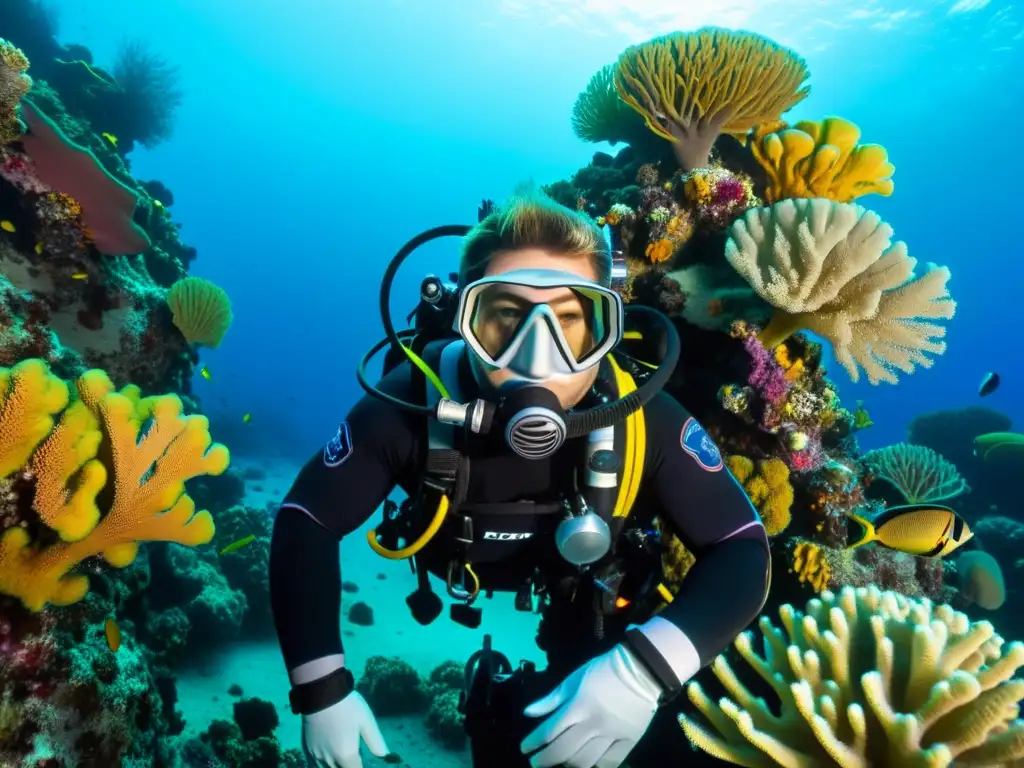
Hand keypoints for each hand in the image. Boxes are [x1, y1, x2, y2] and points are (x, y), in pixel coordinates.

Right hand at [302, 691, 388, 767]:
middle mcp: (329, 760)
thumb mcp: (366, 721)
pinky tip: (329, 758)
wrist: (322, 693)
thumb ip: (376, 742)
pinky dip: (323, 765)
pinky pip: (314, 765)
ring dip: (336, 766)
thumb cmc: (347, 706)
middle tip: (355, 758)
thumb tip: (386, 755)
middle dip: (349, 766)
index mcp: (346, 755)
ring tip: (342, 755)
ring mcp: (316, 756)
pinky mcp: (307, 750)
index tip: (362, 761)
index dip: (361, 767)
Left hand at [520, 644, 660, 767]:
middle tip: (535, 762)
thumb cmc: (602, 671)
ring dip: (567, 765)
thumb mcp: (573, 679)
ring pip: (585, 761)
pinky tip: (585, 766)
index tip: (525, 748)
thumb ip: (551, 699)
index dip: (533, 742)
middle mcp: (593, 723)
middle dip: (544, 760)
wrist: (641, 670)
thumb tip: (528, 713)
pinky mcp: (629, 741)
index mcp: (578, 706)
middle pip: (563, 751)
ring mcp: (612, 734)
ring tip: (559, 764)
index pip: (549, 731)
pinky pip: (609, 763)